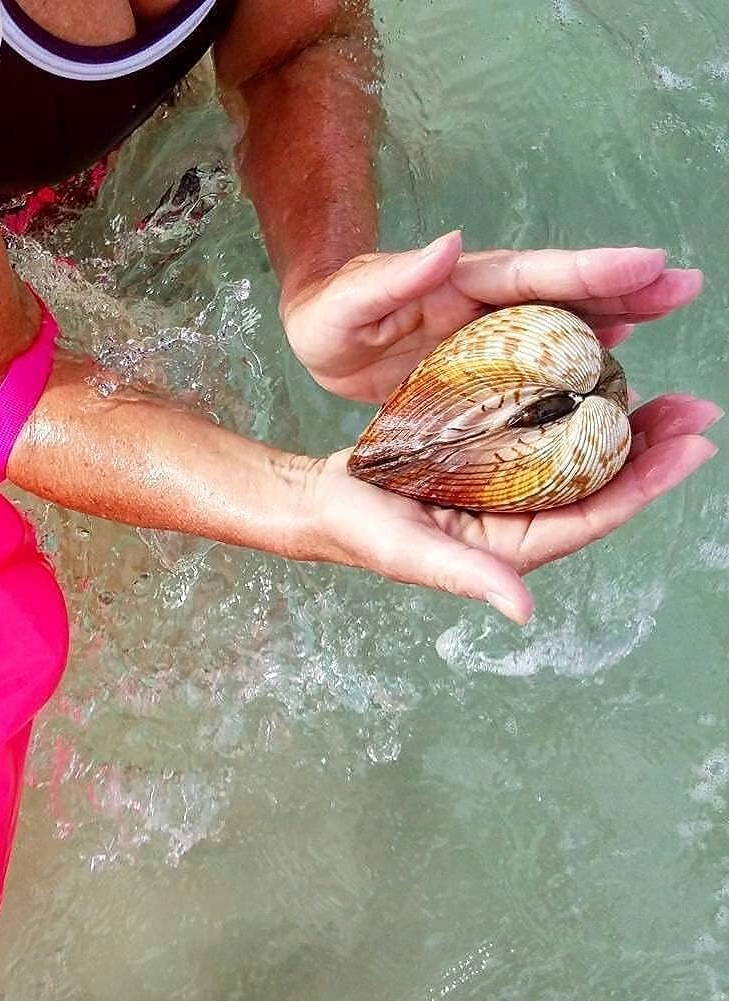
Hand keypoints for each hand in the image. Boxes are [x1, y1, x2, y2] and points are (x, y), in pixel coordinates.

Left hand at [280, 231, 704, 402]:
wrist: (318, 340)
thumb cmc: (324, 317)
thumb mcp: (346, 304)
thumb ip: (390, 278)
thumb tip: (448, 246)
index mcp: (458, 282)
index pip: (531, 273)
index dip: (588, 269)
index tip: (647, 263)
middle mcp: (483, 303)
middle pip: (564, 291)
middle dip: (624, 286)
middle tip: (686, 286)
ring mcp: (486, 333)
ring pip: (562, 323)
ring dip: (616, 318)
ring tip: (669, 316)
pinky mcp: (481, 367)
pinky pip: (539, 363)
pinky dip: (576, 362)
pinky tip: (611, 367)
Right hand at [295, 394, 720, 621]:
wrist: (322, 498)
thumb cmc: (360, 531)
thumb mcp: (411, 553)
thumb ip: (467, 577)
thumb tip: (522, 613)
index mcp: (509, 548)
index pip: (591, 516)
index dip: (646, 485)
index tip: (694, 446)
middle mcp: (517, 517)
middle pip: (599, 483)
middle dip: (653, 450)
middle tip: (698, 409)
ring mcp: (505, 486)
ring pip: (577, 454)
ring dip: (624, 423)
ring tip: (666, 391)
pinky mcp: (487, 457)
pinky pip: (541, 430)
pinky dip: (572, 403)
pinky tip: (592, 374)